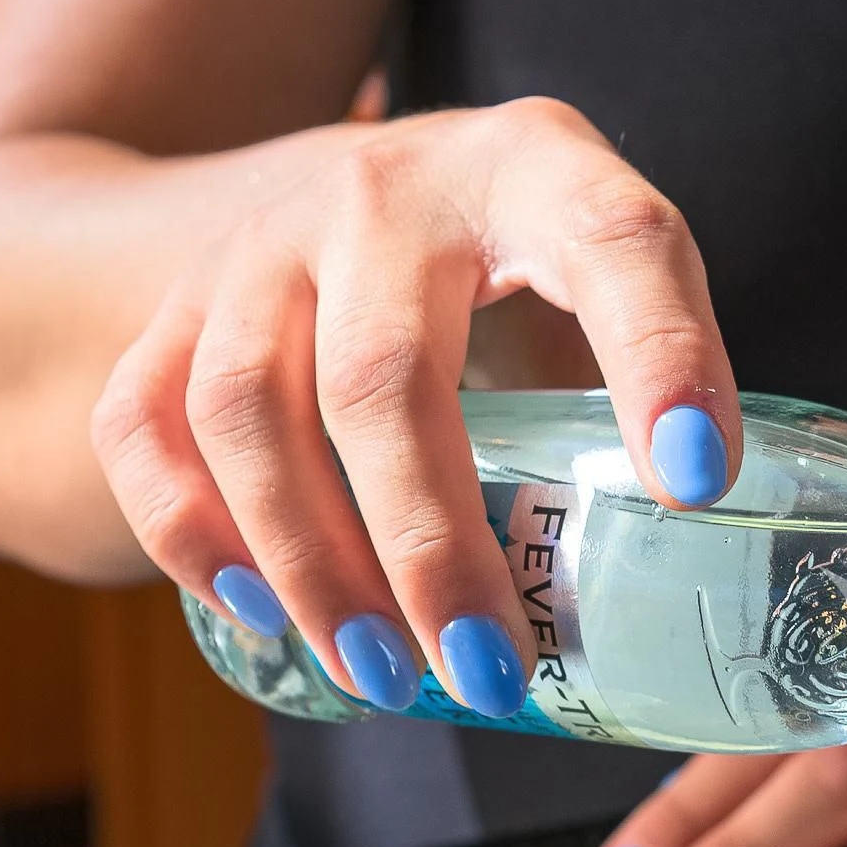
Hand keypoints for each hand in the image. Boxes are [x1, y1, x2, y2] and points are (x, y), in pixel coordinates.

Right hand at [87, 99, 740, 715]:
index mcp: (536, 170)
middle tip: (485, 671)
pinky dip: (190, 532)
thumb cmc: (503, 268)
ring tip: (383, 676)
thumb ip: (626, 395)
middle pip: (383, 376)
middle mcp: (385, 189)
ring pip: (247, 408)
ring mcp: (261, 240)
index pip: (616, 244)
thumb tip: (700, 576)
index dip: (662, 360)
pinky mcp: (173, 302)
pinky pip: (146, 425)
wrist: (320, 183)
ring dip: (311, 564)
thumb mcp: (585, 286)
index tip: (700, 481)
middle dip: (431, 546)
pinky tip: (258, 615)